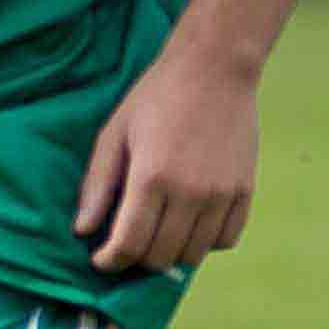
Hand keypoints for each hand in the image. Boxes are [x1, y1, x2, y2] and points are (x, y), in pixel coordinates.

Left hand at [71, 42, 257, 273]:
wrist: (215, 68)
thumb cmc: (156, 97)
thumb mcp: (115, 133)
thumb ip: (97, 185)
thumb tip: (83, 231)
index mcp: (151, 178)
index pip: (129, 244)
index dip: (110, 260)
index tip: (102, 259)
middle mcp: (189, 193)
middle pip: (161, 257)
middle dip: (137, 259)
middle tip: (128, 243)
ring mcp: (221, 195)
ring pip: (193, 255)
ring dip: (170, 254)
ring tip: (158, 235)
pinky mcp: (245, 191)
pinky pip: (225, 240)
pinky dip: (205, 243)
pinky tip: (190, 226)